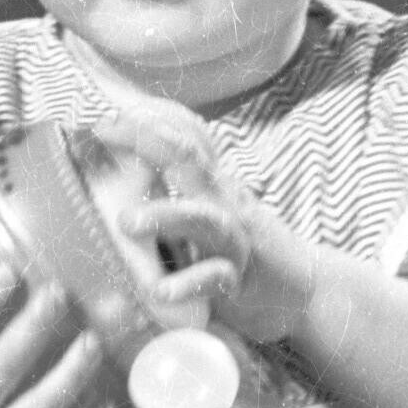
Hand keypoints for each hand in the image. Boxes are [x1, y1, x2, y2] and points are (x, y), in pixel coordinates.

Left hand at [89, 100, 318, 346]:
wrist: (307, 290)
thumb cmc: (243, 250)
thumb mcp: (209, 211)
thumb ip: (174, 195)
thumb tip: (112, 183)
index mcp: (210, 185)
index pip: (178, 139)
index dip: (143, 122)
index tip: (99, 115)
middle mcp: (223, 203)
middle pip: (190, 160)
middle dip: (147, 142)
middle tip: (102, 133)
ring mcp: (235, 240)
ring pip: (203, 218)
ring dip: (164, 215)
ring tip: (126, 221)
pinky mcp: (242, 281)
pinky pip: (217, 277)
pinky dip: (189, 282)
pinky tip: (161, 291)